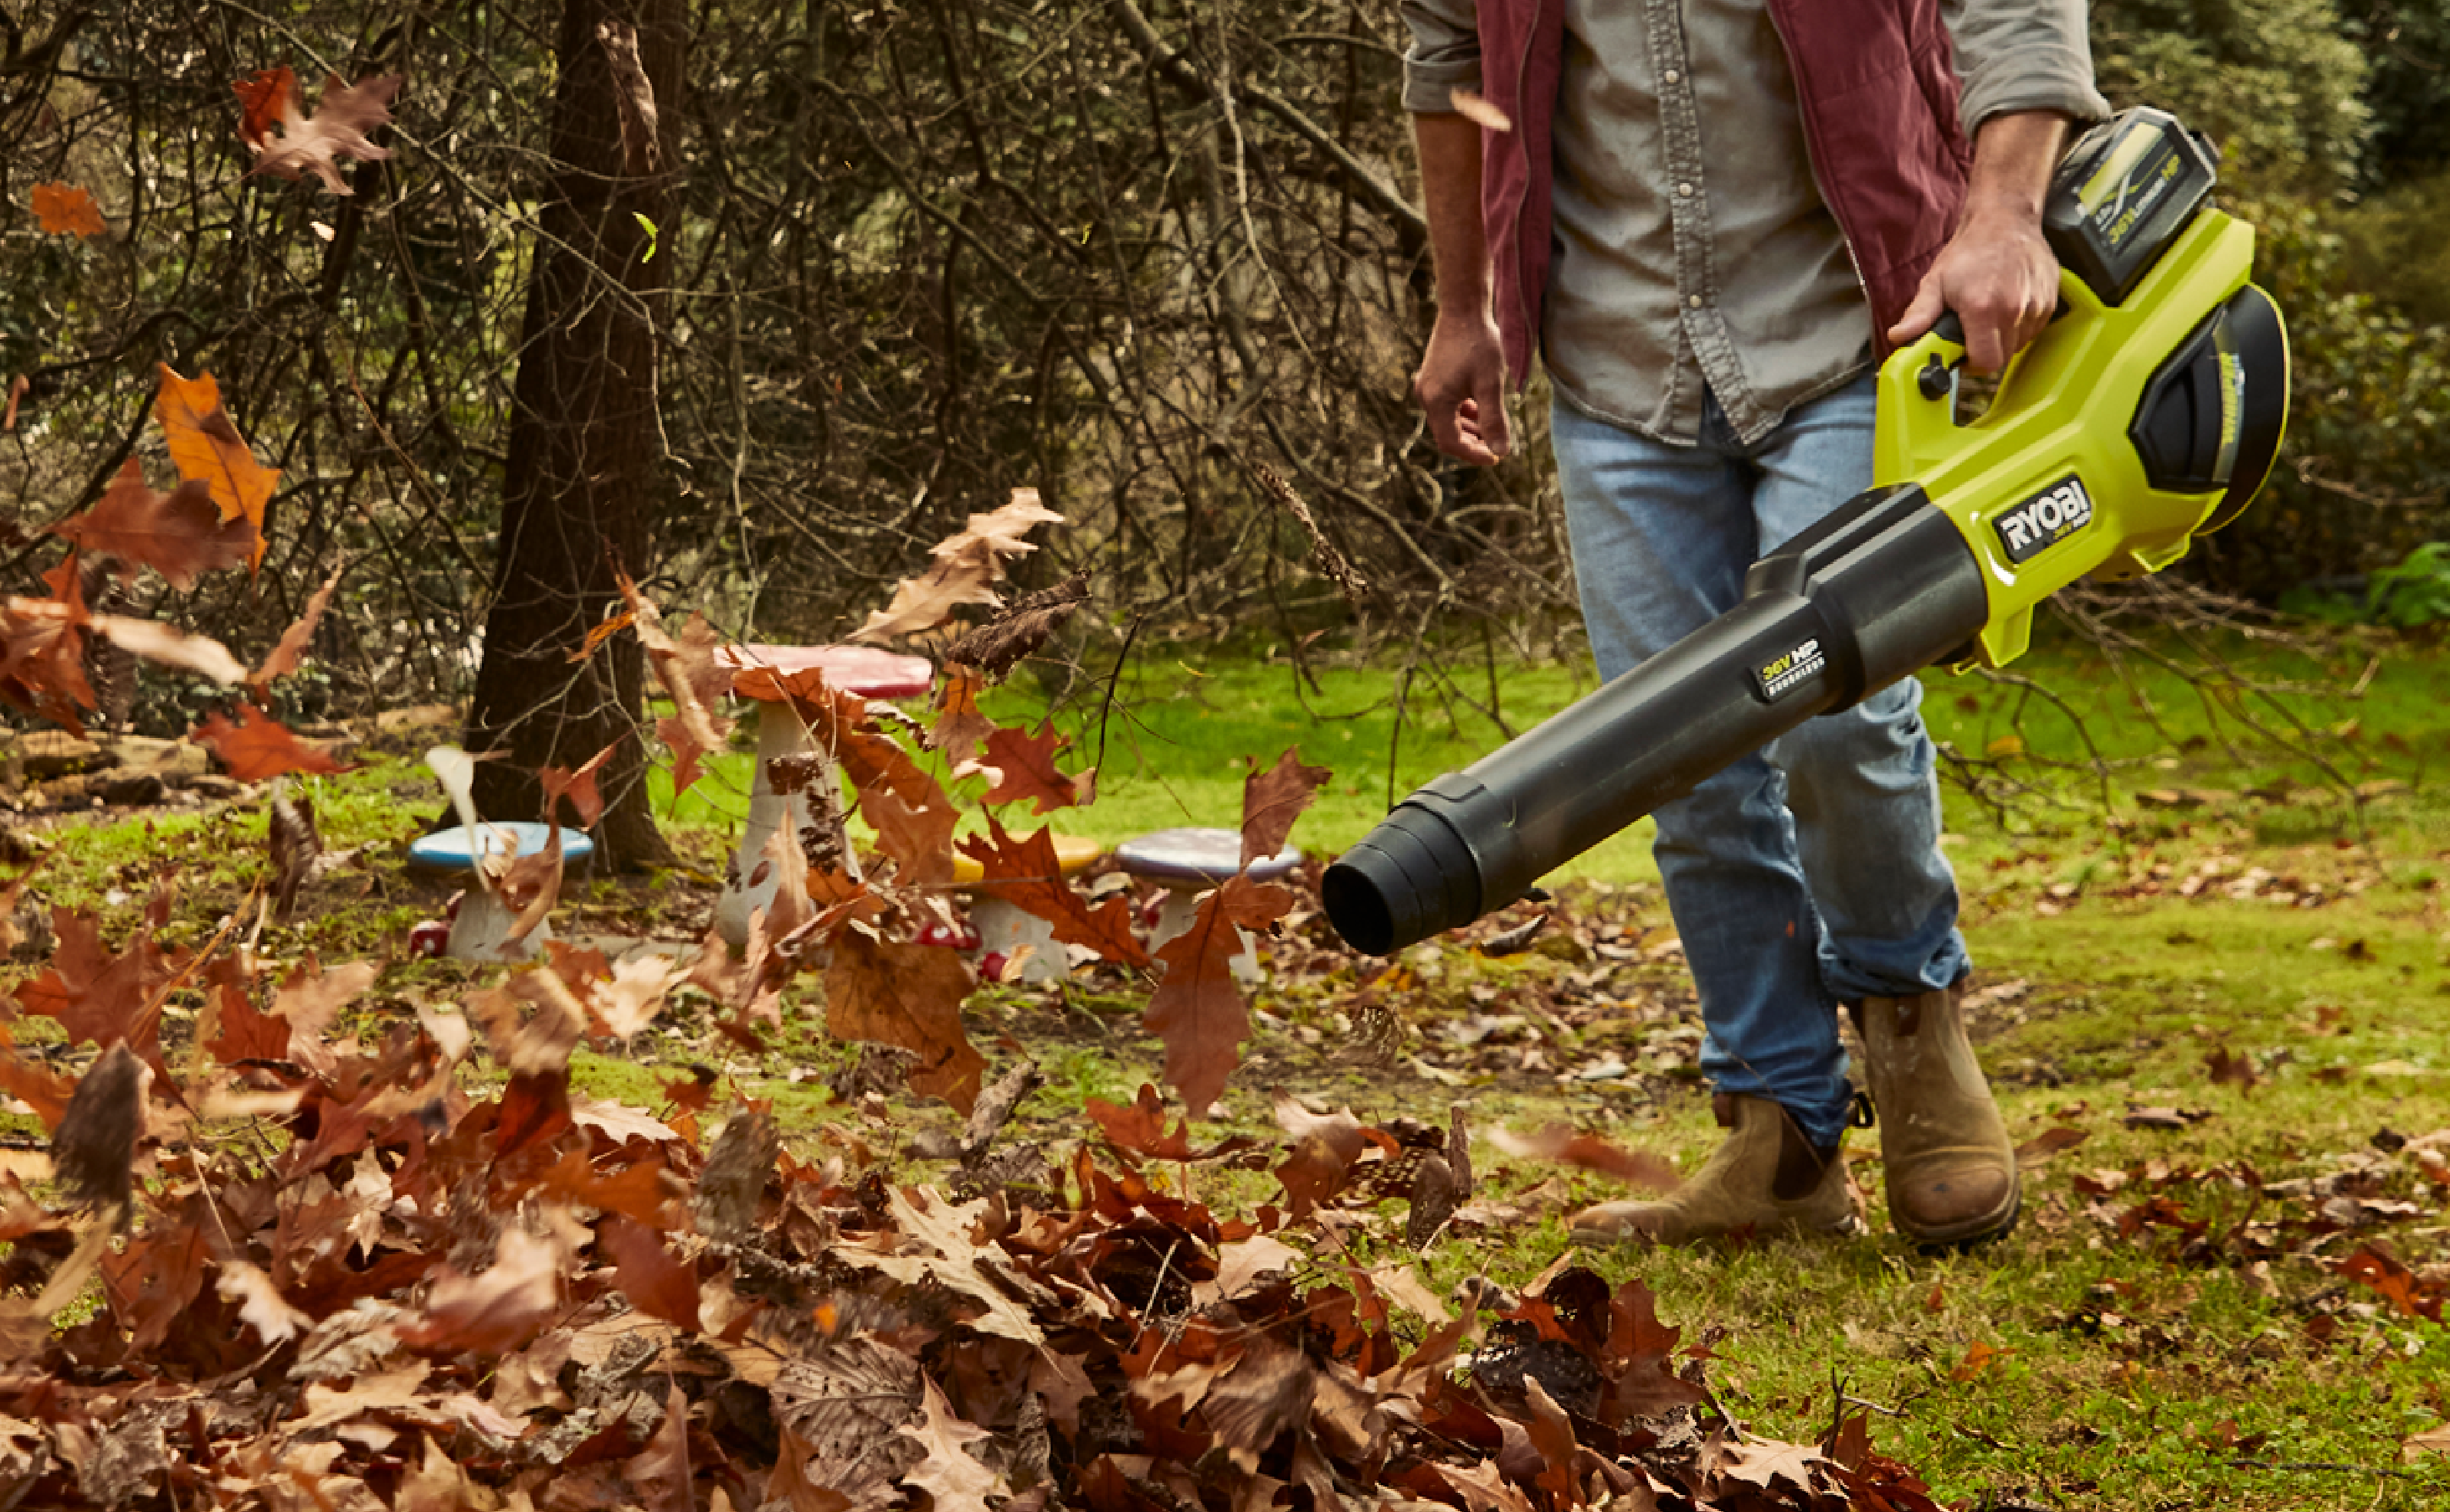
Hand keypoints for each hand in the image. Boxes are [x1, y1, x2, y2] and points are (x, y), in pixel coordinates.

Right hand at [1413, 309, 1510, 464]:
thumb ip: (1495, 420)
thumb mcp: (1491, 385)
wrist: (1463, 309)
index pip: (1452, 443)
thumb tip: (1502, 451)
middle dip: (1473, 443)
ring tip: (1493, 427)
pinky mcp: (1432, 378)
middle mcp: (1426, 397)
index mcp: (1436, 402)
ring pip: (1448, 420)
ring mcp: (1427, 386)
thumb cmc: (1479, 344)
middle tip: (1498, 445)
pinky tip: (1481, 407)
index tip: (1497, 457)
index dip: (1474, 454)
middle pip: (1448, 434)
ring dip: (1470, 427)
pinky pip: (1447, 405)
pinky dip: (1464, 412)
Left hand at [1885, 205, 2059, 373]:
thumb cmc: (1970, 250)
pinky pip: (2034, 330)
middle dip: (1985, 352)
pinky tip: (2007, 306)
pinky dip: (2020, 327)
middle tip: (1972, 334)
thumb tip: (1899, 337)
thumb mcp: (1936, 282)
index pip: (1985, 363)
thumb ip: (1919, 314)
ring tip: (1989, 315)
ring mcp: (2037, 306)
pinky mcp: (2051, 301)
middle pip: (2002, 358)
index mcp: (1984, 308)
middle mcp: (2015, 310)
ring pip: (2019, 345)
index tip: (1962, 355)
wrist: (2006, 219)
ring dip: (2003, 339)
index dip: (1971, 365)